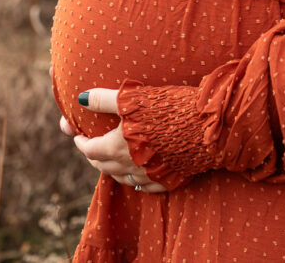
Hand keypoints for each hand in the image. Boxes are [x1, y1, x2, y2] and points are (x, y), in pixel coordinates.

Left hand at [50, 66, 167, 192]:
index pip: (90, 150)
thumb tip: (81, 98)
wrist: (206, 127)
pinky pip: (146, 186)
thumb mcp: (132, 98)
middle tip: (91, 145)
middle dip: (93, 156)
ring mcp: (151, 176)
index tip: (77, 135)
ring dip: (112, 169)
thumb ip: (104, 100)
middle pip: (103, 166)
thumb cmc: (168, 109)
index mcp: (117, 148)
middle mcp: (131, 167)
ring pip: (122, 178)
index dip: (80, 142)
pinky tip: (137, 173)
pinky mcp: (170, 179)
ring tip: (110, 159)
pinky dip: (136, 179)